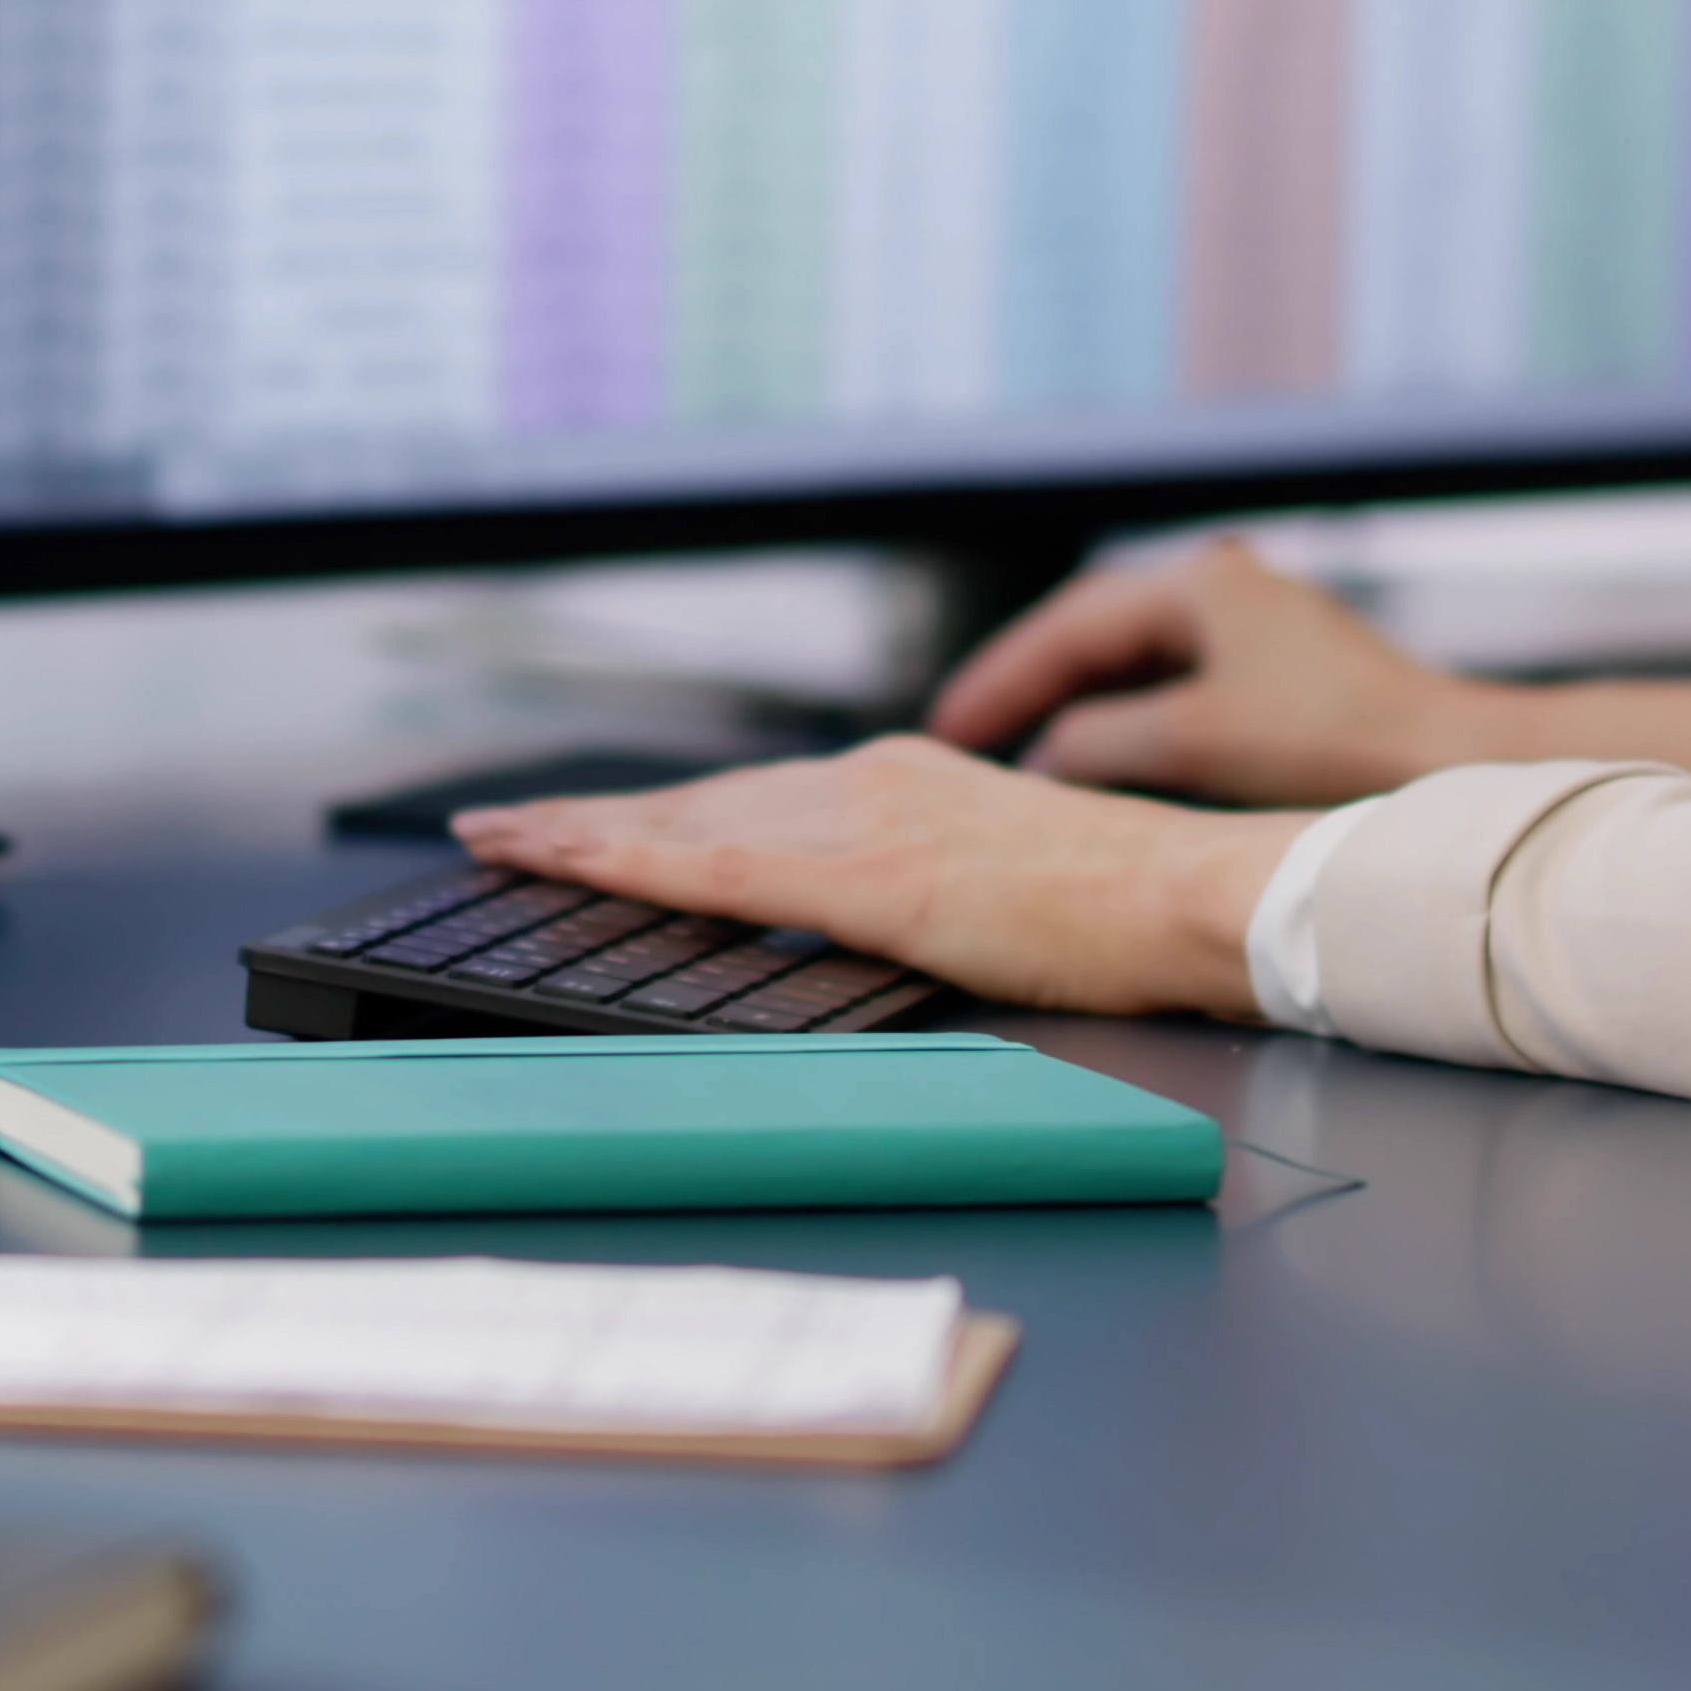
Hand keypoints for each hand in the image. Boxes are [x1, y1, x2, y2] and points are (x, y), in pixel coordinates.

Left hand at [451, 739, 1299, 1020]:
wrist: (1192, 890)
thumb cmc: (1124, 907)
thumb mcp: (999, 878)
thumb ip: (926, 880)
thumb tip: (876, 910)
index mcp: (901, 780)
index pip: (747, 799)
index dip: (655, 814)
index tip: (578, 825)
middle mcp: (869, 780)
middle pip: (699, 803)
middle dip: (593, 819)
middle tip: (497, 829)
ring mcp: (865, 823)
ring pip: (689, 827)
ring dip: (584, 835)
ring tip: (501, 844)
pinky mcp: (872, 878)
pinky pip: (724, 872)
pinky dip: (635, 864)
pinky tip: (573, 863)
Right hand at [926, 536, 1490, 802]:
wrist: (1446, 756)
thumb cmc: (1328, 741)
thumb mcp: (1193, 739)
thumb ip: (1102, 739)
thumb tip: (1043, 755)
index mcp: (1200, 584)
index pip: (1070, 625)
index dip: (1003, 678)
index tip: (949, 725)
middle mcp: (1225, 587)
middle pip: (1098, 631)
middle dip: (1030, 683)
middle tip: (964, 731)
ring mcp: (1256, 624)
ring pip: (1137, 659)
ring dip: (1078, 702)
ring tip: (1017, 748)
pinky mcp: (1279, 669)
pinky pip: (1175, 683)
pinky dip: (1129, 716)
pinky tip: (1103, 756)